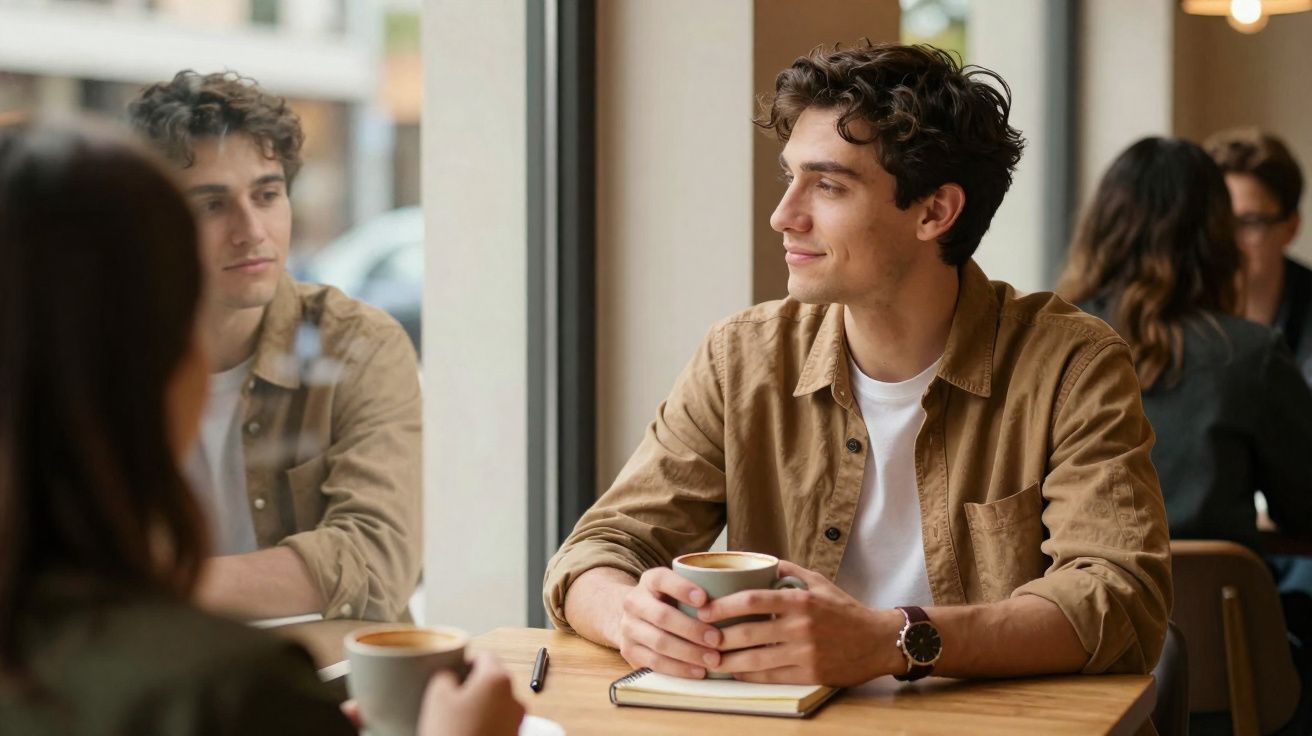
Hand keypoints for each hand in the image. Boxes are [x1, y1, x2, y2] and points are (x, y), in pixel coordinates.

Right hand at [417, 652, 524, 735]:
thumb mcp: (437, 697)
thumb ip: (445, 675)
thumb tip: (451, 674)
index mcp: (497, 679)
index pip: (485, 656)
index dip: (466, 662)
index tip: (454, 672)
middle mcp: (514, 697)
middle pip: (493, 679)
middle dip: (473, 686)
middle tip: (452, 698)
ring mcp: (517, 720)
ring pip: (497, 702)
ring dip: (480, 706)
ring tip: (458, 721)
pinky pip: (500, 721)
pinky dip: (486, 723)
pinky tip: (469, 732)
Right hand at [614, 567, 725, 677]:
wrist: (635, 617)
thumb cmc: (670, 602)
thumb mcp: (678, 588)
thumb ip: (701, 588)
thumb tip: (742, 597)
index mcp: (649, 580)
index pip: (662, 579)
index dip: (682, 588)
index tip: (705, 599)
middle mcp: (634, 601)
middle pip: (662, 616)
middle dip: (692, 629)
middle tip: (718, 639)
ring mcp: (628, 627)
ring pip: (659, 642)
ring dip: (689, 653)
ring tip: (713, 659)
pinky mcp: (628, 650)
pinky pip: (654, 662)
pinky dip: (678, 668)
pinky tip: (698, 671)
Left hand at [701, 561, 903, 685]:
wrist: (878, 641)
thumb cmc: (845, 610)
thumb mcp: (819, 582)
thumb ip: (788, 570)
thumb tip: (760, 561)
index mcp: (799, 599)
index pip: (752, 600)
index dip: (723, 606)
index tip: (704, 610)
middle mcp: (800, 625)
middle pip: (747, 632)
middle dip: (718, 637)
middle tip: (699, 637)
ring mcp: (805, 651)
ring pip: (755, 658)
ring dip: (728, 661)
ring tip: (709, 659)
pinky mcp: (810, 673)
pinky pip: (771, 675)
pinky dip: (748, 675)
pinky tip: (735, 672)